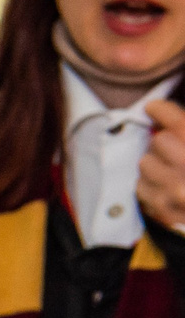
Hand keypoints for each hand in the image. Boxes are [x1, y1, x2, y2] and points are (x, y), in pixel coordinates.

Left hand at [143, 99, 184, 228]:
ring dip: (156, 164)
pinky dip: (151, 185)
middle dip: (166, 144)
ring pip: (145, 163)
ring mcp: (174, 191)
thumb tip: (168, 121)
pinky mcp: (162, 210)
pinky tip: (168, 189)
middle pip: (159, 141)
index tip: (154, 108)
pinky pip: (141, 186)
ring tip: (174, 172)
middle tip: (177, 151)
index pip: (176, 120)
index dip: (162, 110)